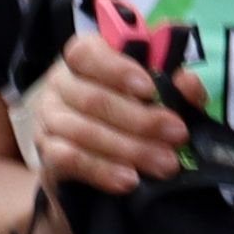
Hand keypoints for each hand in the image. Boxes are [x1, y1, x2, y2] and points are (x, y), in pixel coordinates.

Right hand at [14, 26, 192, 196]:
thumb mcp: (153, 95)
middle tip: (177, 135)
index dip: (118, 70)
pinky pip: (70, 160)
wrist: (87, 161)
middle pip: (93, 99)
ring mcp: (48, 120)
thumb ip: (173, 86)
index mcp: (83, 59)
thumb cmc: (125, 116)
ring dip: (130, 149)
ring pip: (84, 131)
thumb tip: (187, 83)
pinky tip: (129, 180)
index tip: (150, 90)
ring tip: (165, 163)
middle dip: (140, 119)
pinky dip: (102, 170)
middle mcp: (59, 85)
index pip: (87, 53)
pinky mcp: (46, 155)